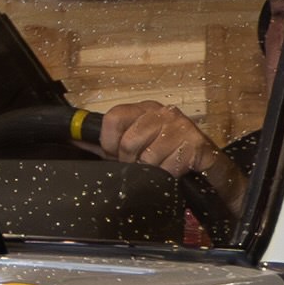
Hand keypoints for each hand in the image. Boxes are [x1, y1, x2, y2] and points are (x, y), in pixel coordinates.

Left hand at [93, 98, 222, 179]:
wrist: (208, 163)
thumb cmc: (168, 153)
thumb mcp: (137, 143)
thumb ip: (107, 142)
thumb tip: (74, 138)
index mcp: (144, 108)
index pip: (112, 118)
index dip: (108, 143)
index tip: (115, 155)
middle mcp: (162, 112)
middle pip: (128, 142)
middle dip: (130, 162)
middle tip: (142, 165)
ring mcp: (180, 126)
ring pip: (147, 158)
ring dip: (151, 170)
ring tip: (161, 167)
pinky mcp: (194, 143)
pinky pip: (167, 168)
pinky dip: (168, 175)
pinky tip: (175, 170)